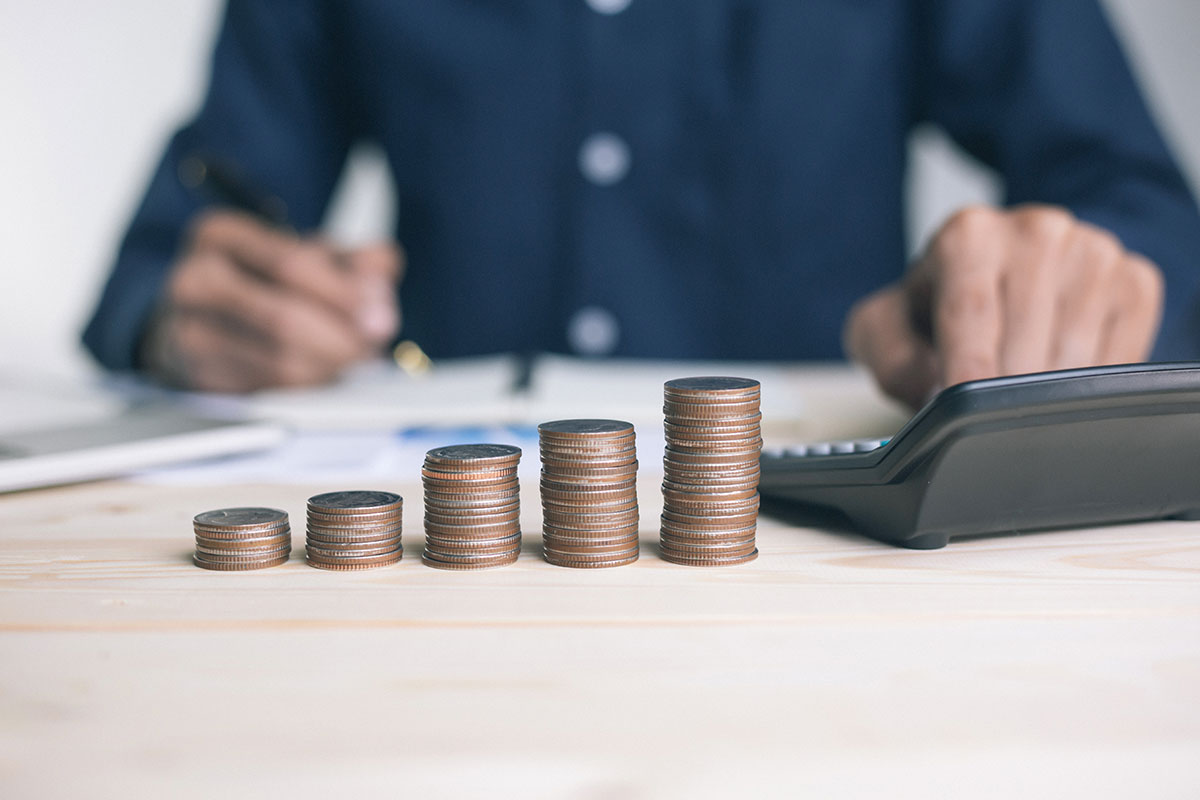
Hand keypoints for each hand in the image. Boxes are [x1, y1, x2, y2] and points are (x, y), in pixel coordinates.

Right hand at [141, 211, 401, 391]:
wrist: (209, 315)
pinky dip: (310, 388)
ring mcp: (190, 333)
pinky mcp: (200, 379)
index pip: (291, 265)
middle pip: (283, 318)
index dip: (345, 294)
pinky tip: (327, 375)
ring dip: (331, 367)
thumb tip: (383, 269)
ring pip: (279, 363)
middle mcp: (194, 280)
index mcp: (221, 235)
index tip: (381, 314)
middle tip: (373, 346)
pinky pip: (270, 392)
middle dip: (342, 338)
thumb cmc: (266, 279)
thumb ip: (354, 260)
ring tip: (356, 360)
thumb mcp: (311, 254)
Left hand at [844, 205, 1163, 408]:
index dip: (968, 372)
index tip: (964, 413)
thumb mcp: (888, 327)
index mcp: (968, 236)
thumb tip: (931, 391)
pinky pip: (1121, 354)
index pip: (972, 313)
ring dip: (1046, 397)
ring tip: (1019, 405)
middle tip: (987, 425)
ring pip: (1075, 353)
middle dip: (1002, 396)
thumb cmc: (941, 309)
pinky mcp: (1134, 280)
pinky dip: (1090, 387)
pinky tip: (1062, 387)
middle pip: (1024, 340)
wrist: (1008, 273)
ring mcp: (1093, 251)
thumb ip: (891, 357)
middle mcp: (1035, 231)